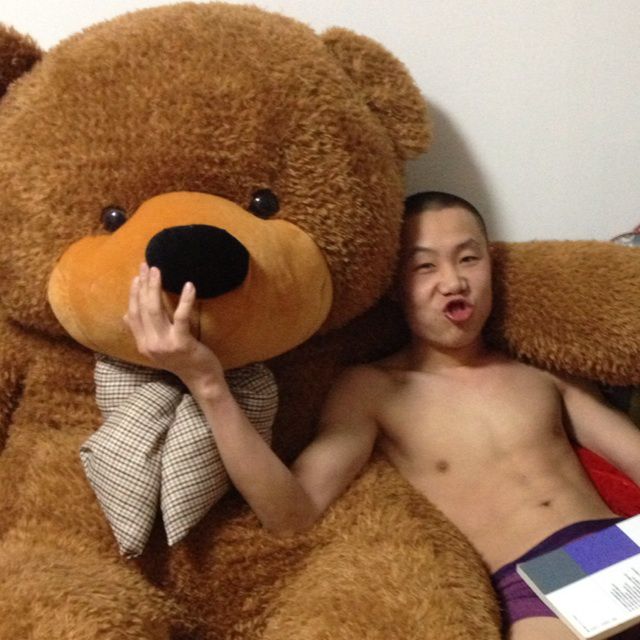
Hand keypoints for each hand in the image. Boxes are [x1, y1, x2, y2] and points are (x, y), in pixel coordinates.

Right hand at [124, 263, 225, 394]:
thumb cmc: (183, 361)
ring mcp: (164, 344)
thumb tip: (125, 315)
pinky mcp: (181, 343)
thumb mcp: (158, 348)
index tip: (137, 276)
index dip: (133, 294)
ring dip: (155, 288)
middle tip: (147, 266)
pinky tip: (189, 285)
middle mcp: (149, 344)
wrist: (201, 379)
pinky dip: (185, 299)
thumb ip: (143, 332)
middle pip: (142, 308)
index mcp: (143, 344)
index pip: (133, 314)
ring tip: (158, 271)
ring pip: (155, 310)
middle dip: (143, 285)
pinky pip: (180, 316)